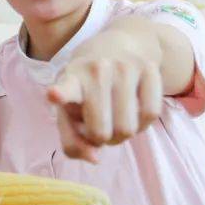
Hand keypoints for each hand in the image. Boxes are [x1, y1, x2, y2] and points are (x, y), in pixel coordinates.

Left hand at [47, 53, 161, 162]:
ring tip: (115, 120)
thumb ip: (73, 141)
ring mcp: (124, 66)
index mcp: (71, 80)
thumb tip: (95, 158)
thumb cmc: (86, 88)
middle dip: (100, 140)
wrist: (116, 46)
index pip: (65, 88)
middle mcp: (97, 70)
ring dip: (122, 135)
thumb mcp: (69, 111)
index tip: (54, 95)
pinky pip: (151, 114)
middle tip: (99, 128)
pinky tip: (133, 115)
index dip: (60, 94)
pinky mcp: (149, 67)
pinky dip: (143, 125)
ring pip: (128, 128)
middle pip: (101, 133)